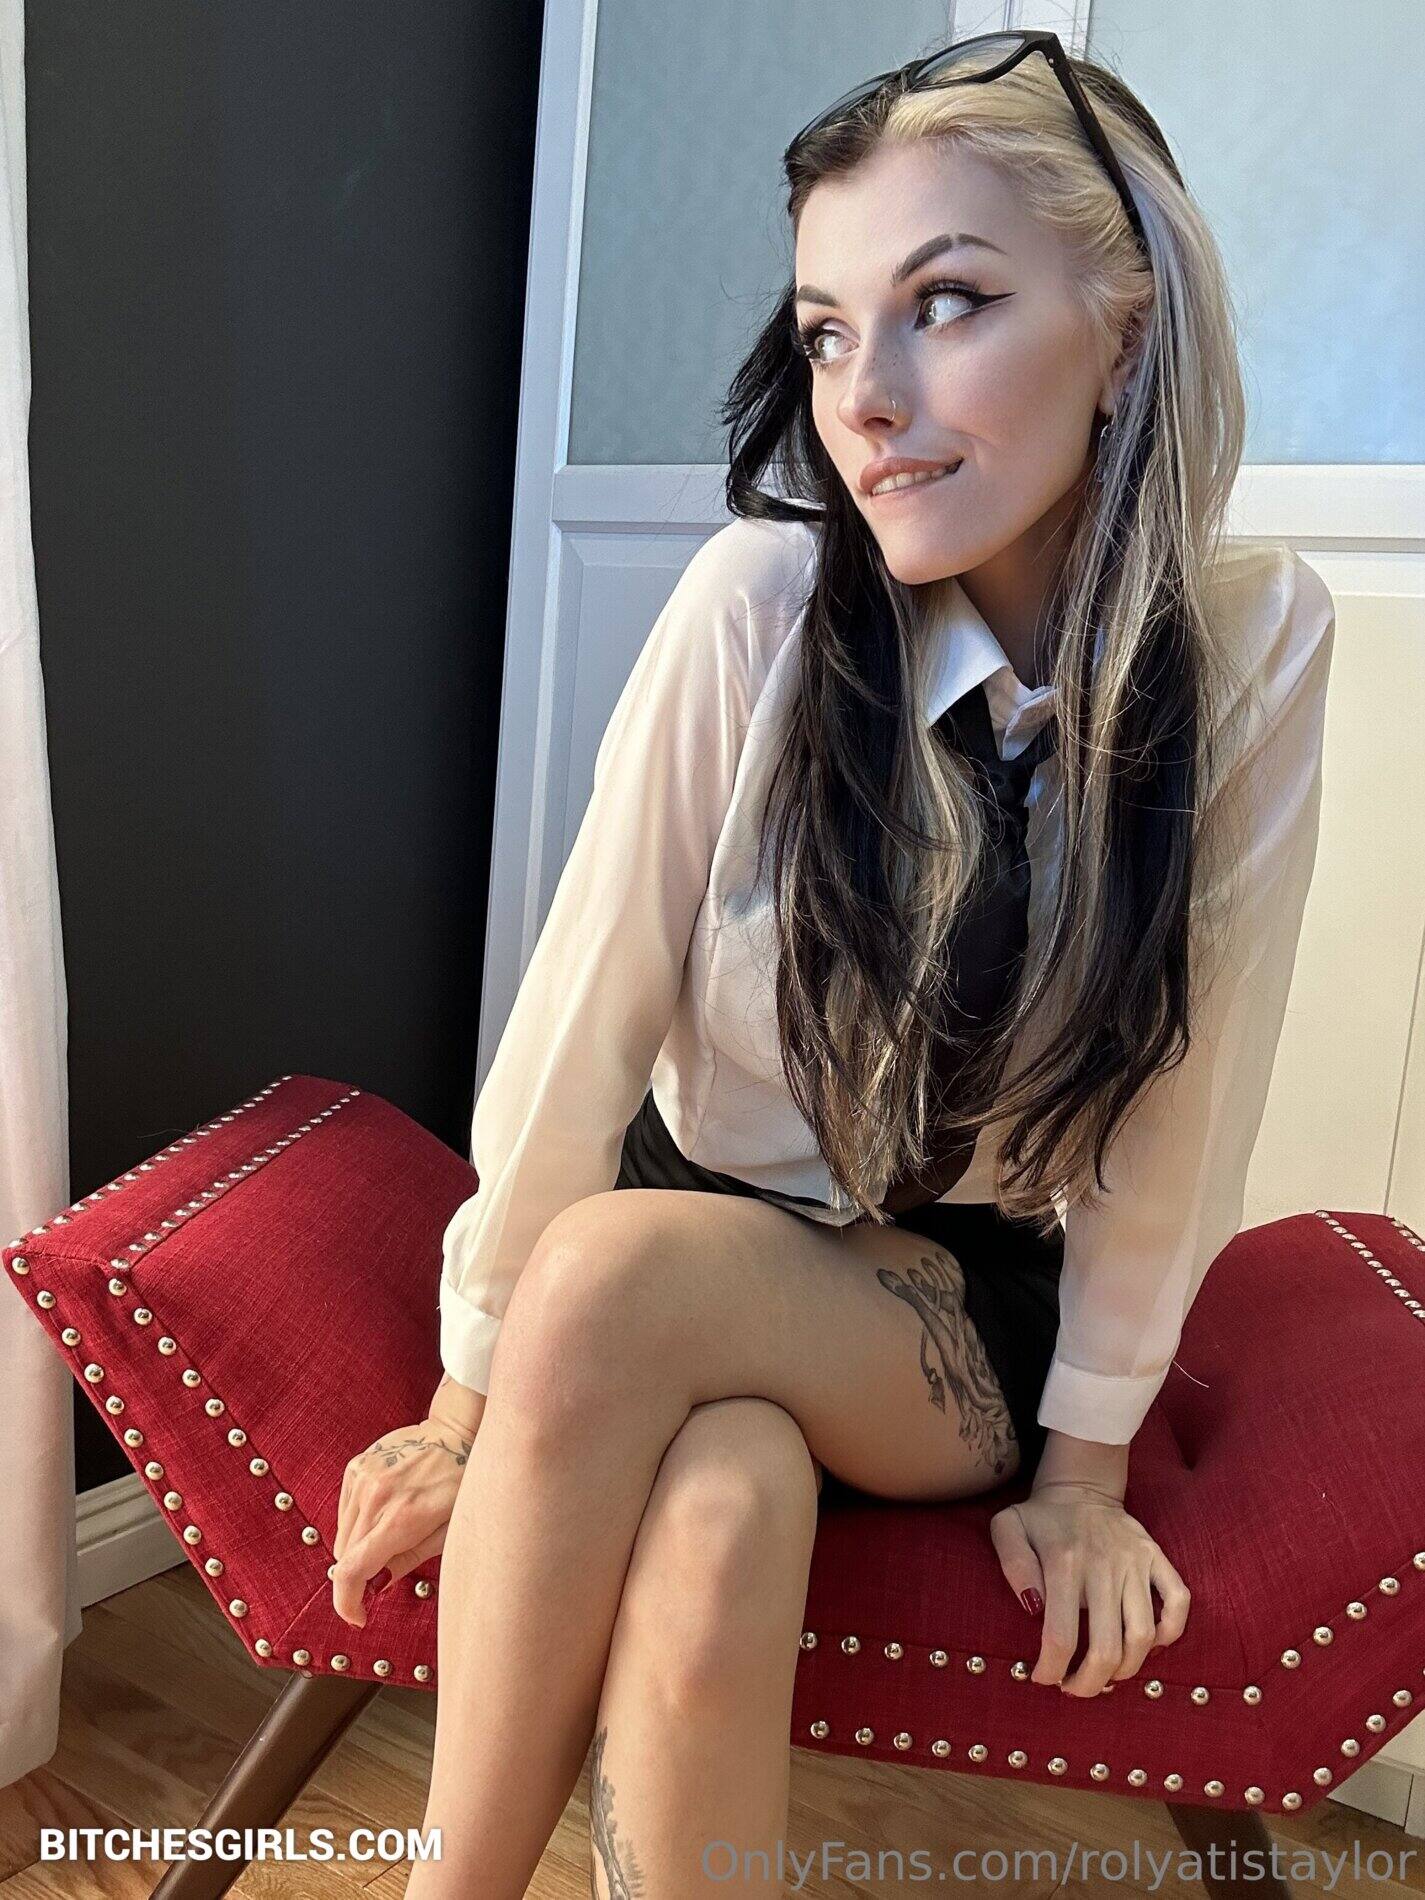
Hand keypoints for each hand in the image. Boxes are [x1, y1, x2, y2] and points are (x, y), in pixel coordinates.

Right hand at [331, 1404, 481, 1626]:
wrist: (456, 1432)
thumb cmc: (460, 1484)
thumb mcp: (446, 1531)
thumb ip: (407, 1560)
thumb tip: (376, 1586)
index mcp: (401, 1518)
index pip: (353, 1570)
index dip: (348, 1602)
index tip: (357, 1616)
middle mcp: (375, 1497)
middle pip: (345, 1556)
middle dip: (360, 1573)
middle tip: (387, 1567)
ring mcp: (362, 1478)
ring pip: (342, 1535)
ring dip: (359, 1546)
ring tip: (392, 1531)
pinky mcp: (356, 1466)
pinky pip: (344, 1511)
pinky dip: (358, 1521)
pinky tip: (384, 1511)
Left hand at [989, 1477, 1189, 1695]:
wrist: (1080, 1486)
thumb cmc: (1040, 1517)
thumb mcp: (1007, 1528)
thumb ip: (1013, 1565)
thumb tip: (1033, 1607)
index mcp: (1063, 1562)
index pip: (1061, 1636)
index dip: (1052, 1669)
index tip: (1044, 1678)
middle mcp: (1104, 1564)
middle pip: (1107, 1647)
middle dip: (1090, 1683)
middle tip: (1075, 1689)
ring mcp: (1136, 1562)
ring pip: (1144, 1635)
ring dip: (1126, 1669)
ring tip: (1106, 1677)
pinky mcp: (1157, 1558)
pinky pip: (1178, 1602)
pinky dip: (1169, 1633)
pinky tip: (1148, 1647)